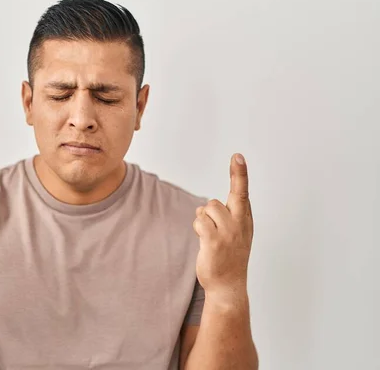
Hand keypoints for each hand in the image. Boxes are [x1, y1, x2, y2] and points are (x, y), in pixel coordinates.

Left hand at [193, 153, 253, 300]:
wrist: (228, 287)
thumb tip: (207, 207)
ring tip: (210, 235)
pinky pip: (200, 222)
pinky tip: (204, 240)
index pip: (243, 192)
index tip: (238, 156)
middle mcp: (240, 224)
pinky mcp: (215, 241)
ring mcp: (228, 232)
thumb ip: (228, 218)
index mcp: (246, 220)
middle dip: (233, 181)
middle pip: (229, 195)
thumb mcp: (236, 235)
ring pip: (208, 208)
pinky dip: (198, 228)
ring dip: (203, 218)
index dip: (239, 173)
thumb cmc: (229, 259)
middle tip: (236, 162)